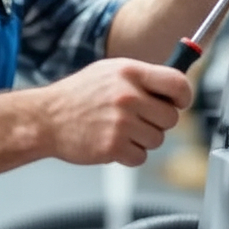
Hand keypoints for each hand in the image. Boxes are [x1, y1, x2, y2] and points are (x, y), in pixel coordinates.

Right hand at [36, 59, 192, 167]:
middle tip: (139, 118)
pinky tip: (113, 142)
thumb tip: (174, 86)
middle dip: (159, 121)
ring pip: (157, 139)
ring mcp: (121, 123)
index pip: (177, 83)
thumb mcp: (109, 71)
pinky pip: (141, 157)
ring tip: (121, 129)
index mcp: (130, 72)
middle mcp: (128, 96)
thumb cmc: (77, 95)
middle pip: (171, 117)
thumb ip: (141, 77)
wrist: (45, 118)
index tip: (179, 101)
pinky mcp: (113, 147)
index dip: (183, 96)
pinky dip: (130, 154)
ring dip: (143, 139)